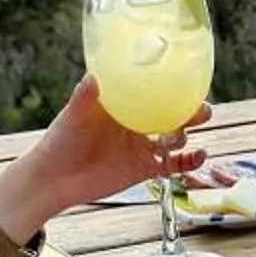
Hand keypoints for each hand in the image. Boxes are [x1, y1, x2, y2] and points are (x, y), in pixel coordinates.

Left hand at [29, 71, 209, 214]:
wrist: (55, 179)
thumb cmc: (60, 140)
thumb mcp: (73, 116)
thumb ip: (84, 97)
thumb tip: (93, 77)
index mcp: (123, 103)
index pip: (153, 88)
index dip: (173, 84)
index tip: (189, 79)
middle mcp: (136, 121)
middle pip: (172, 111)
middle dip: (190, 109)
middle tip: (201, 110)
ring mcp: (142, 145)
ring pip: (175, 136)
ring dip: (186, 134)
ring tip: (180, 136)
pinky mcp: (144, 168)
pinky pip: (173, 164)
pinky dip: (189, 161)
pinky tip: (199, 156)